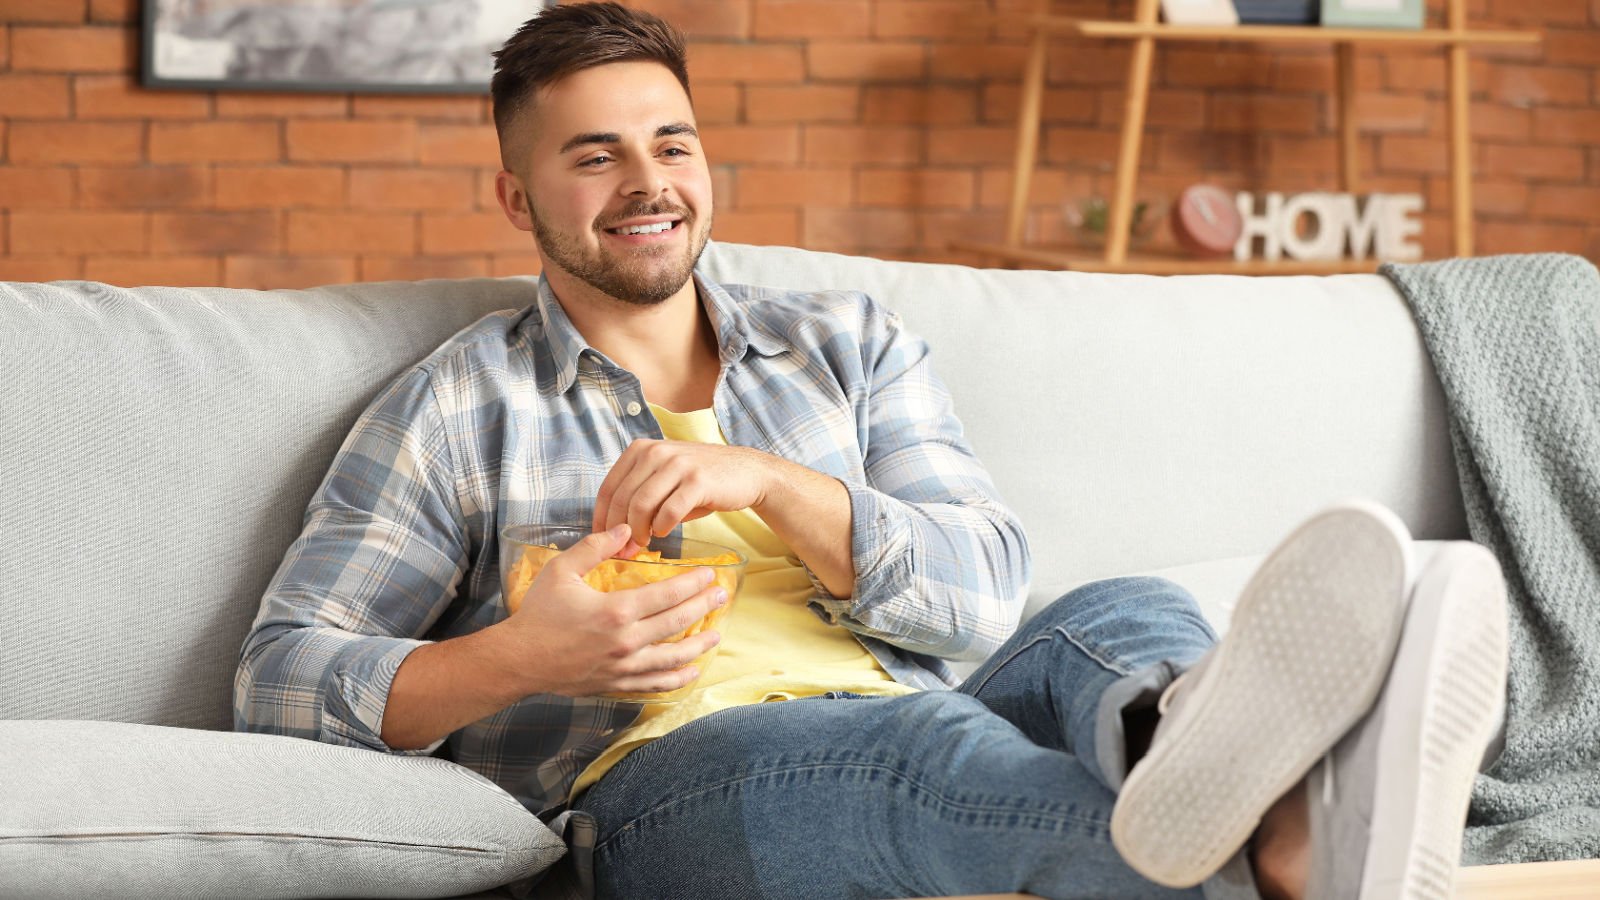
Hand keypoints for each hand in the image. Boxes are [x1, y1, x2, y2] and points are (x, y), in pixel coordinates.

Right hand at [497, 524, 726, 697]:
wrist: (519, 659)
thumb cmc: (538, 613)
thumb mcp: (561, 570)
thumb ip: (595, 547)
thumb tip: (625, 529)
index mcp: (616, 610)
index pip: (668, 594)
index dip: (693, 583)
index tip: (709, 575)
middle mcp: (626, 641)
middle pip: (678, 622)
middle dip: (704, 608)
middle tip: (721, 596)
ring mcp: (624, 666)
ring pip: (674, 657)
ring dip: (699, 645)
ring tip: (716, 633)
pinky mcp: (617, 683)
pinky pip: (655, 683)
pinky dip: (677, 678)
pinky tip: (692, 671)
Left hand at [592, 440, 778, 540]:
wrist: (746, 473)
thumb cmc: (700, 482)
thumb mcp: (663, 479)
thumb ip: (638, 497)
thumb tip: (614, 533)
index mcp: (641, 449)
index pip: (608, 487)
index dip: (601, 518)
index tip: (601, 540)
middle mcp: (656, 452)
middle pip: (622, 499)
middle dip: (618, 530)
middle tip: (623, 550)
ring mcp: (677, 464)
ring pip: (641, 505)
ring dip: (639, 531)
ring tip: (644, 544)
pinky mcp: (697, 480)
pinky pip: (669, 511)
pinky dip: (663, 527)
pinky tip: (665, 533)